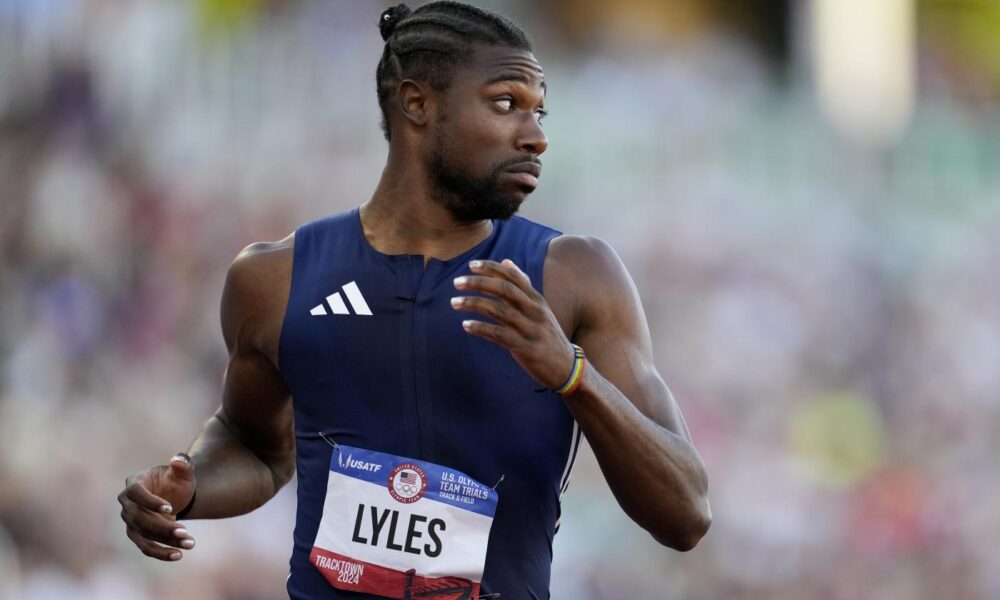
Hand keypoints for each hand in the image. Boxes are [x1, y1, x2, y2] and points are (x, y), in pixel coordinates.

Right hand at [118, 454, 196, 560]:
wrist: (174, 494)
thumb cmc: (176, 480)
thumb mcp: (183, 472)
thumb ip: (183, 464)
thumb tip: (179, 459)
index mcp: (135, 482)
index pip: (136, 492)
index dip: (150, 502)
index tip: (171, 509)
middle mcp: (127, 502)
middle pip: (140, 518)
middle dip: (163, 527)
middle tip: (186, 532)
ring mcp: (130, 520)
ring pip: (143, 535)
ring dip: (166, 541)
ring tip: (189, 543)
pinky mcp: (136, 534)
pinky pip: (145, 547)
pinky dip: (161, 552)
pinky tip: (178, 556)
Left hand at [452, 259, 574, 389]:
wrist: (566, 366)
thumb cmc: (547, 334)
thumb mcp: (539, 307)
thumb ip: (522, 286)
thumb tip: (507, 262)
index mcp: (536, 299)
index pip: (512, 276)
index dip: (491, 268)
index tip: (472, 265)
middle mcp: (534, 310)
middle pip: (504, 289)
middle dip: (478, 283)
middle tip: (457, 282)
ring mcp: (530, 329)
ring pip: (499, 310)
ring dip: (473, 304)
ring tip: (454, 302)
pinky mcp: (525, 348)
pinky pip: (499, 335)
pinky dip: (481, 328)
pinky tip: (466, 325)